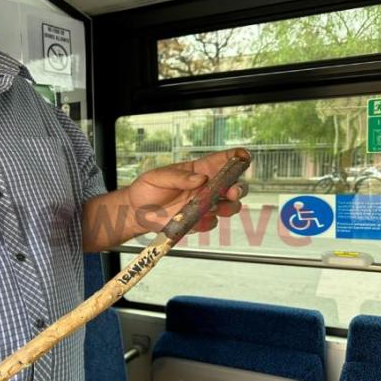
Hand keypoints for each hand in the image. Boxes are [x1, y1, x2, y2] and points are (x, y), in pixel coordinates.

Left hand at [128, 148, 249, 233]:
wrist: (136, 212)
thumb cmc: (147, 189)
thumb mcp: (157, 177)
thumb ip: (179, 177)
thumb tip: (200, 178)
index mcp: (199, 170)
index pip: (222, 160)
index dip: (236, 157)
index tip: (243, 158)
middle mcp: (206, 187)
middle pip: (233, 185)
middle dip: (239, 188)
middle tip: (232, 192)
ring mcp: (204, 205)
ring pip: (229, 206)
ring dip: (229, 207)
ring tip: (218, 208)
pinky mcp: (198, 221)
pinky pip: (211, 223)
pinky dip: (208, 222)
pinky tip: (198, 220)